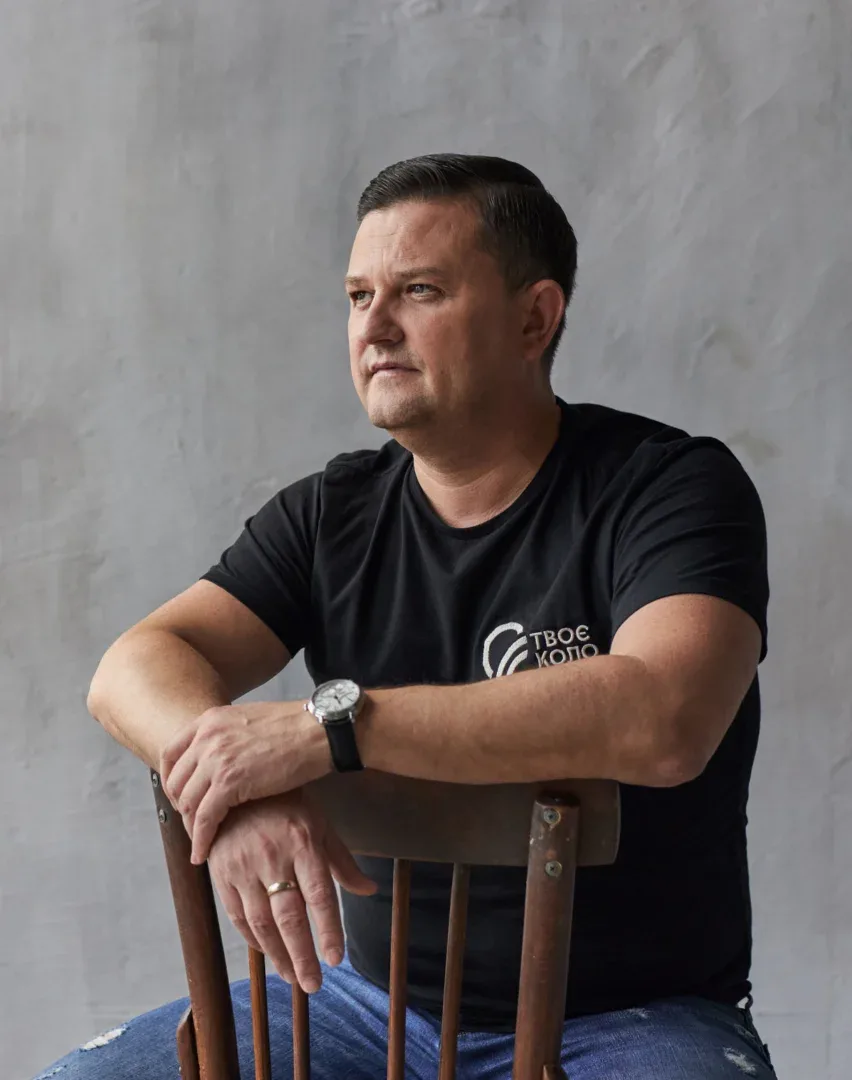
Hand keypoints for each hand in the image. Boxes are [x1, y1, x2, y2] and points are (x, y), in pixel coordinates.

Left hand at [161, 700, 331, 862]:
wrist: (317, 730)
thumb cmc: (294, 727)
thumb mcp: (249, 719)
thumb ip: (227, 734)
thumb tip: (220, 755)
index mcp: (210, 719)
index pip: (171, 753)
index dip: (171, 779)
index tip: (179, 795)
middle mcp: (206, 737)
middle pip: (176, 781)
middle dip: (181, 806)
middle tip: (193, 822)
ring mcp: (216, 759)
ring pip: (187, 802)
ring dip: (190, 826)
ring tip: (199, 841)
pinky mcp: (229, 783)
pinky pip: (204, 819)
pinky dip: (200, 840)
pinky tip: (202, 853)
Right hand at [206, 790, 376, 992]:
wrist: (236, 784)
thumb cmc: (286, 805)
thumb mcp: (319, 824)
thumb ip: (341, 861)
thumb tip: (369, 890)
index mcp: (303, 842)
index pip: (319, 894)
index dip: (327, 929)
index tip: (335, 959)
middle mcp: (272, 856)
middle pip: (288, 916)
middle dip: (302, 955)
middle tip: (313, 984)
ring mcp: (243, 865)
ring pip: (260, 922)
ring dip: (277, 955)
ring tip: (293, 976)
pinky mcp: (221, 873)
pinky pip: (237, 915)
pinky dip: (253, 939)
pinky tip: (268, 953)